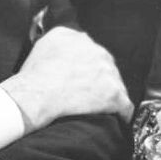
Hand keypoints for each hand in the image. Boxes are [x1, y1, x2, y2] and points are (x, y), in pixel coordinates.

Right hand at [0, 26, 132, 129]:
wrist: (37, 95)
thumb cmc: (35, 76)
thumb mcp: (44, 45)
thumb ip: (60, 41)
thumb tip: (63, 47)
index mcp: (80, 39)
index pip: (90, 51)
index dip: (86, 67)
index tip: (81, 77)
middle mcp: (97, 51)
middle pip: (105, 67)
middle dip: (99, 80)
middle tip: (87, 94)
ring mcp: (108, 73)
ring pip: (116, 85)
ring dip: (109, 96)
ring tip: (99, 109)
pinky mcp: (114, 95)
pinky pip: (125, 106)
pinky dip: (121, 114)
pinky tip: (116, 120)